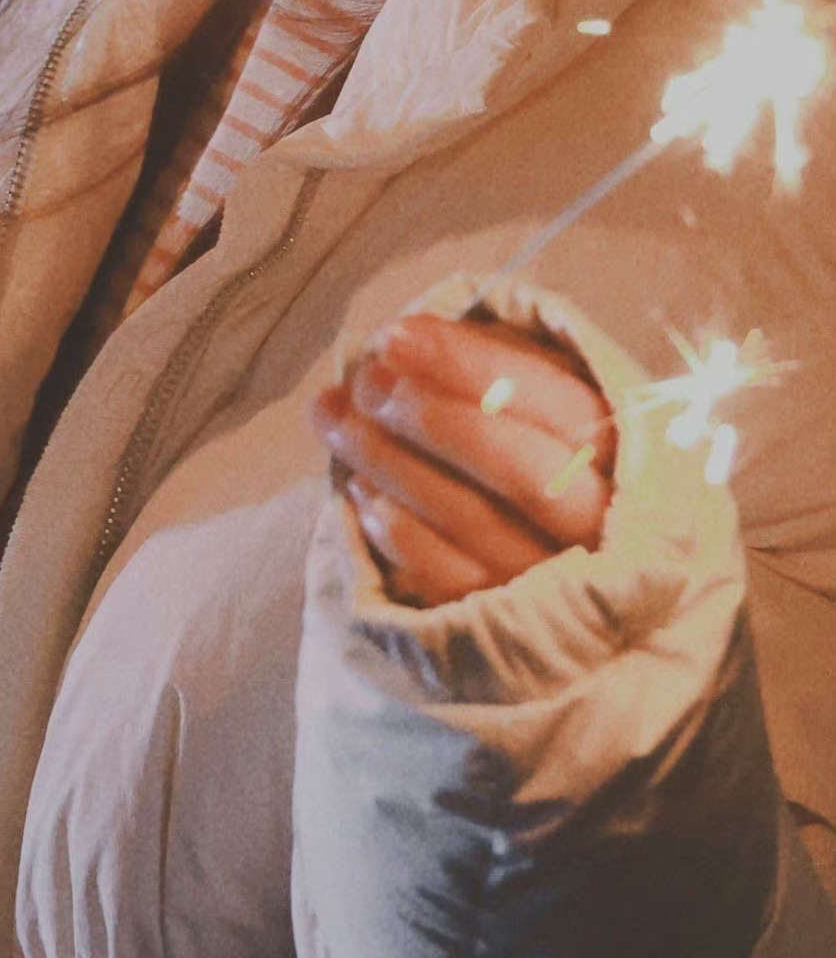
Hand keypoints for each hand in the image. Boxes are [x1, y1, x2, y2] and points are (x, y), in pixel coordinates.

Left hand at [313, 313, 614, 607]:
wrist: (566, 559)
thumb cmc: (540, 452)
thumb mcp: (537, 399)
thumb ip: (491, 367)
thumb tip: (407, 338)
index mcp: (621, 451)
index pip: (553, 401)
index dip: (469, 365)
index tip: (396, 336)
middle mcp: (599, 520)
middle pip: (520, 470)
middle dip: (433, 419)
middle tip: (369, 382)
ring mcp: (553, 576)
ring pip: (472, 520)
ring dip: (392, 463)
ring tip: (336, 420)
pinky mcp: (508, 621)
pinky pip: (447, 577)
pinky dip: (397, 531)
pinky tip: (360, 491)